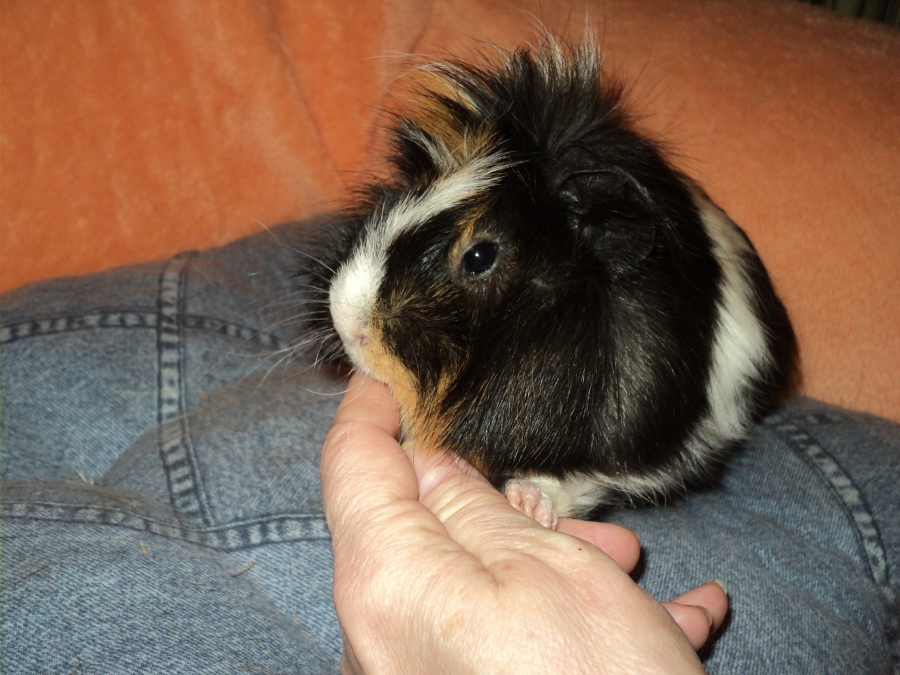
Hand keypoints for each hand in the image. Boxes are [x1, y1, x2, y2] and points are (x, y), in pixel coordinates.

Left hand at [321, 374, 726, 673]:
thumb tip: (426, 465)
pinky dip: (567, 617)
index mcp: (386, 585)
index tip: (386, 368)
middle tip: (567, 500)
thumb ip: (468, 507)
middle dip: (497, 500)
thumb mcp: (544, 571)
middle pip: (421, 529)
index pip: (352, 466)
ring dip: (547, 560)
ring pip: (473, 583)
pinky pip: (506, 640)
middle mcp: (383, 639)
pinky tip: (654, 620)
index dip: (369, 407)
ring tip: (625, 563)